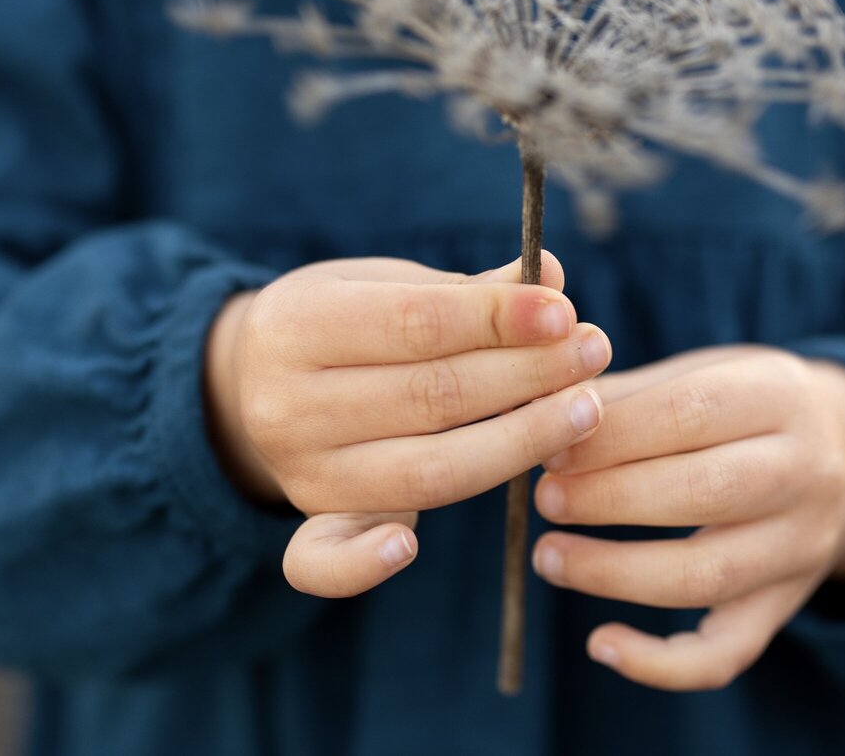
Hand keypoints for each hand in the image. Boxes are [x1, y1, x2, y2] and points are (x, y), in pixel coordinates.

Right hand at [204, 253, 611, 597]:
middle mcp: (288, 404)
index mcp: (298, 325)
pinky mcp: (312, 523)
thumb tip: (555, 281)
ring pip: (423, 472)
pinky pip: (324, 559)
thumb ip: (468, 292)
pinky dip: (362, 564)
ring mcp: (300, 471)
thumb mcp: (388, 285)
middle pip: (432, 397)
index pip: (418, 324)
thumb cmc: (347, 321)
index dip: (499, 320)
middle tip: (594, 352)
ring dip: (516, 444)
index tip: (566, 312)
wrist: (249, 383)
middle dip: (528, 375)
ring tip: (585, 409)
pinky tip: (409, 552)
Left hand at [530, 346, 844, 690]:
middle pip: (707, 492)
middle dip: (610, 498)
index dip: (613, 434)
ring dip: (616, 573)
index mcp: (779, 395)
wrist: (843, 449)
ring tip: (549, 557)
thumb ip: (628, 393)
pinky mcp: (784, 606)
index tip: (551, 447)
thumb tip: (542, 411)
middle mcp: (806, 472)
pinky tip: (600, 645)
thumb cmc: (739, 405)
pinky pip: (726, 653)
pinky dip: (660, 663)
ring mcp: (802, 548)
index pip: (692, 412)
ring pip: (709, 576)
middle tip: (545, 499)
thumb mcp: (702, 372)